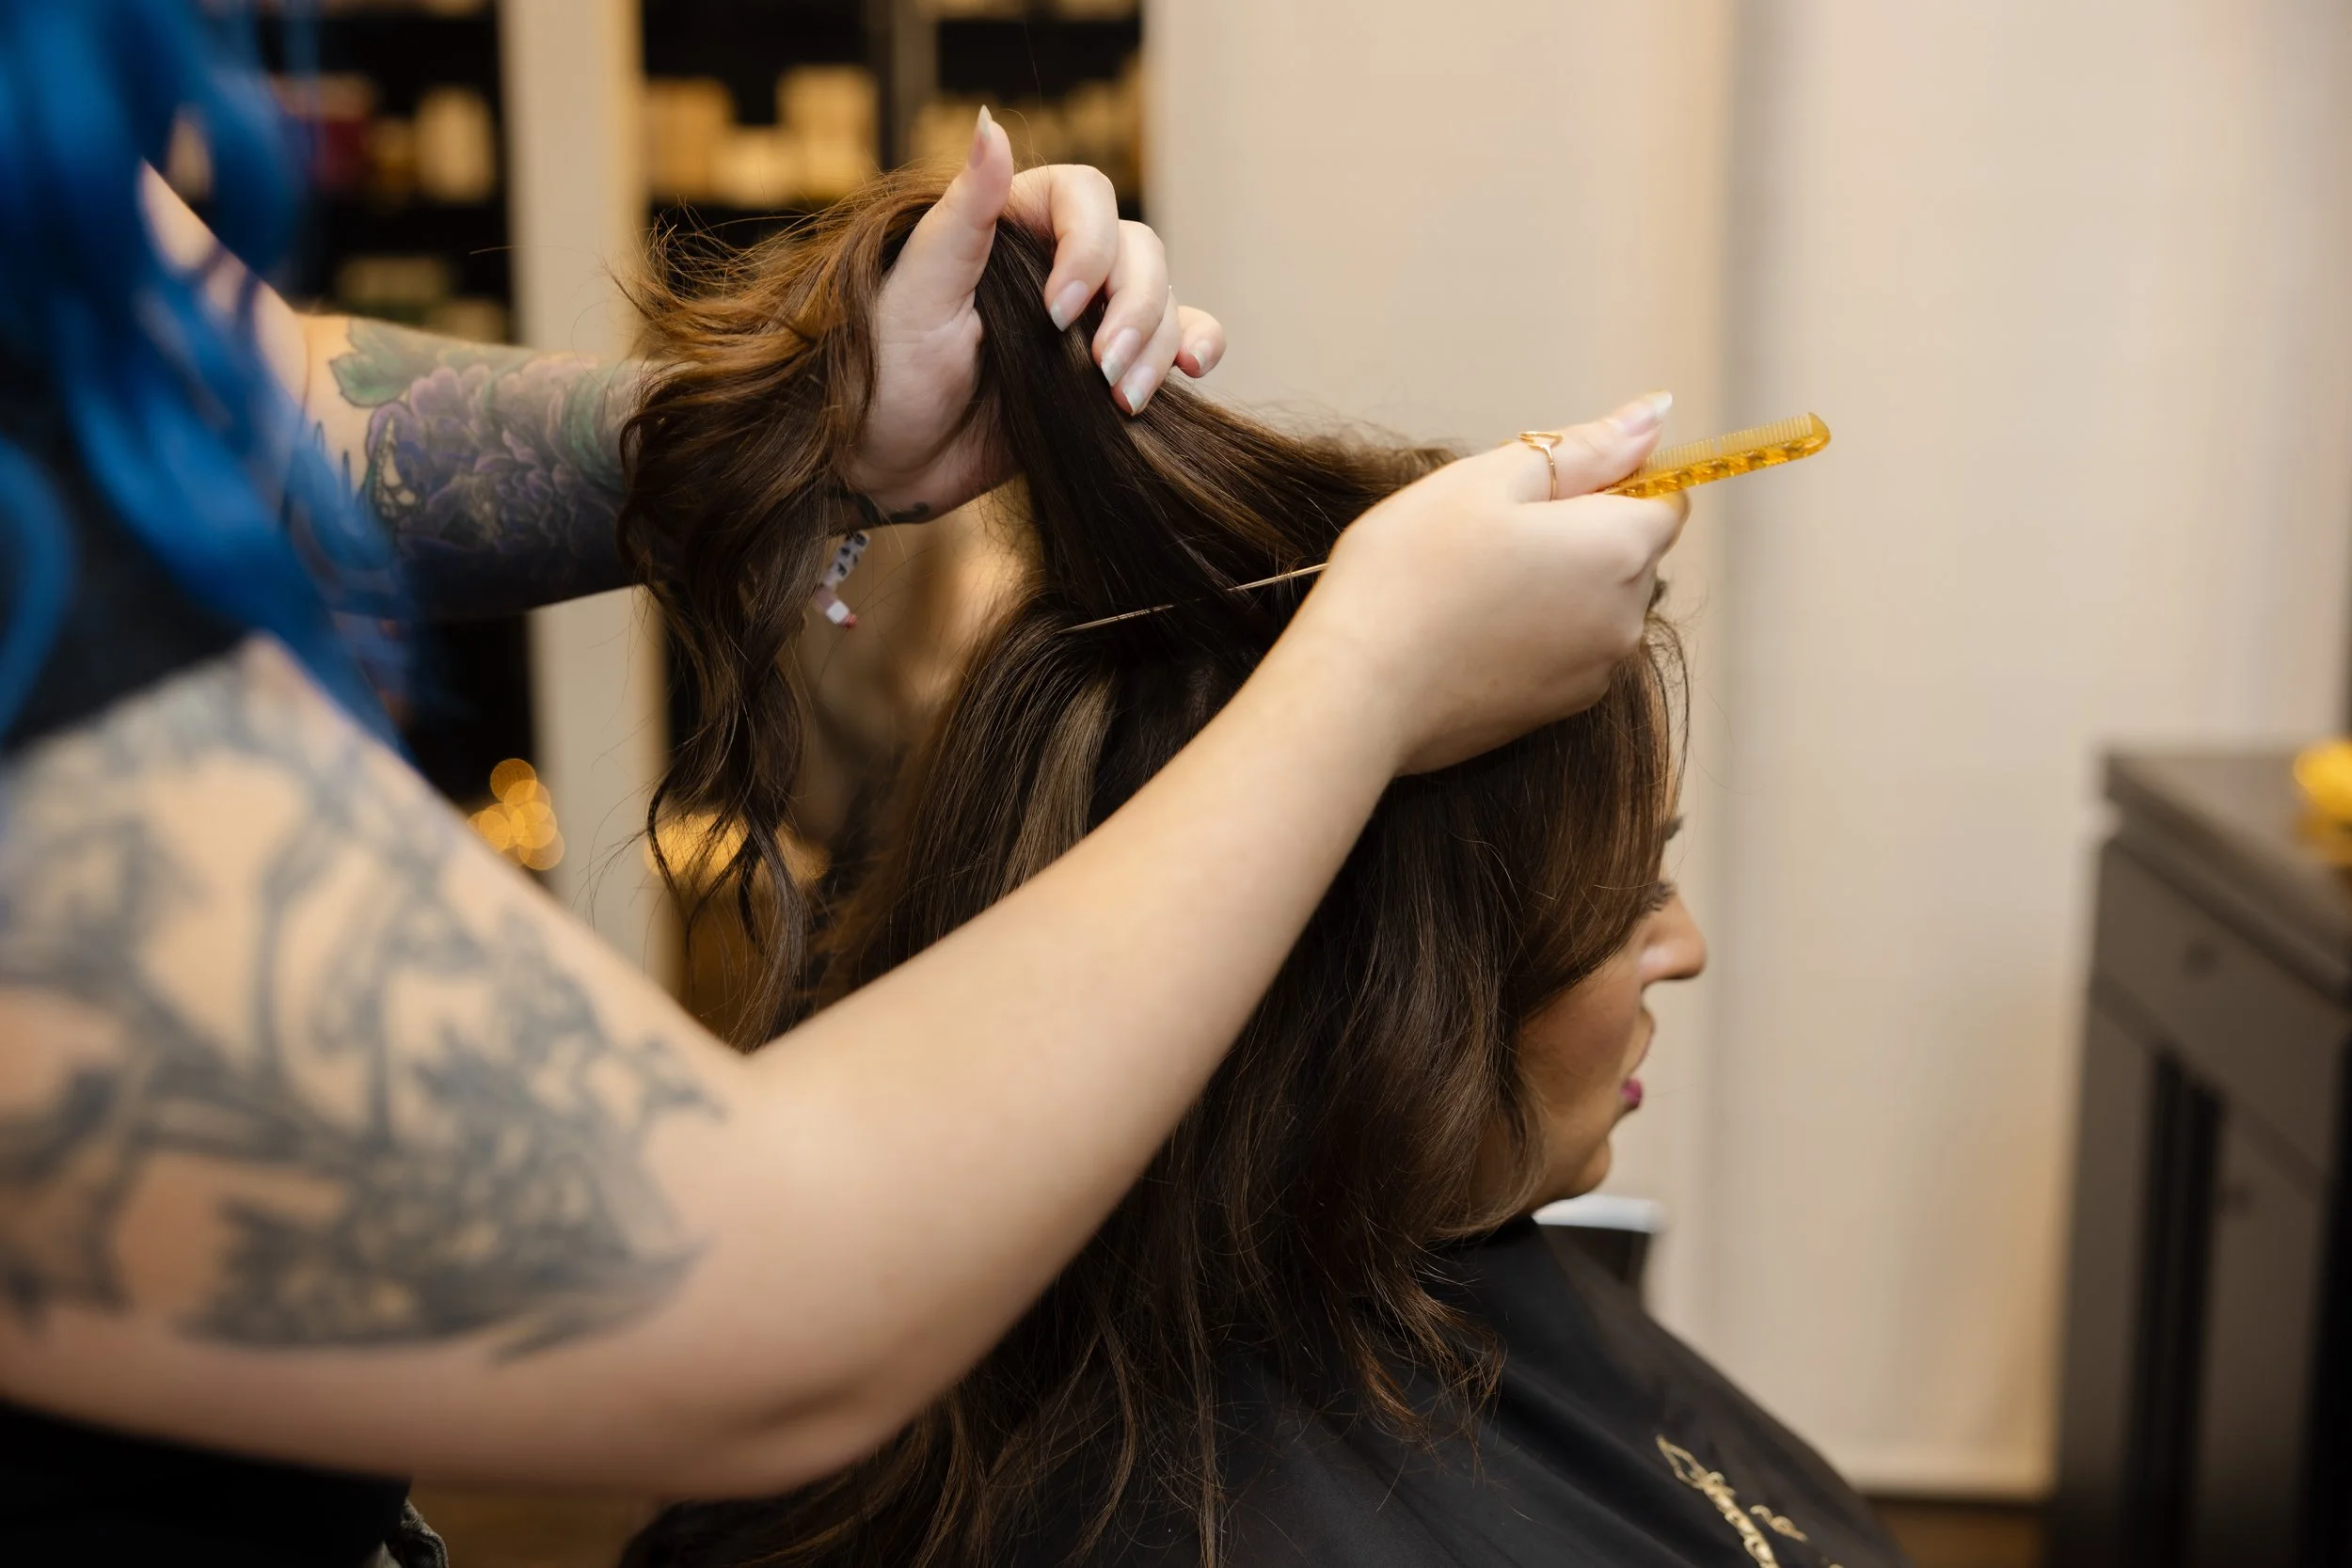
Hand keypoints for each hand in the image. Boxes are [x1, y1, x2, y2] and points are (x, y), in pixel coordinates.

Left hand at [840, 108, 1226, 521]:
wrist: (888, 465)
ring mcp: (1087, 319)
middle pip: (1139, 250)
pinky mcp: (1105, 372)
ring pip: (1163, 300)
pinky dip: (1195, 348)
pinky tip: (1192, 371)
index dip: (1089, 249)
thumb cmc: (885, 376)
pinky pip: (1175, 342)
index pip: (1088, 197)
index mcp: (1010, 226)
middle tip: (1099, 366)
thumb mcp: (915, 292)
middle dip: (1133, 308)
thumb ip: (964, 213)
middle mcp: (1057, 264)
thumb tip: (992, 123)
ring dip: (1157, 345)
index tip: (1056, 312)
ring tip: (1120, 399)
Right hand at [1287, 394, 1688, 774]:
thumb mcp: (1492, 480)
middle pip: (1630, 554)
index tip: (1544, 487)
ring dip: (1555, 586)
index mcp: (1619, 548)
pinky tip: (1468, 631)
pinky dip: (1532, 634)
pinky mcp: (1556, 711)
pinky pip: (1564, 653)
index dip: (1612, 480)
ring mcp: (1594, 672)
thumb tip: (1655, 414)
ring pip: (1595, 605)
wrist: (1358, 690)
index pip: (1666, 497)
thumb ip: (1586, 447)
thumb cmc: (1412, 572)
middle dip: (1580, 534)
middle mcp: (1626, 617)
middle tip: (1489, 533)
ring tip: (1471, 585)